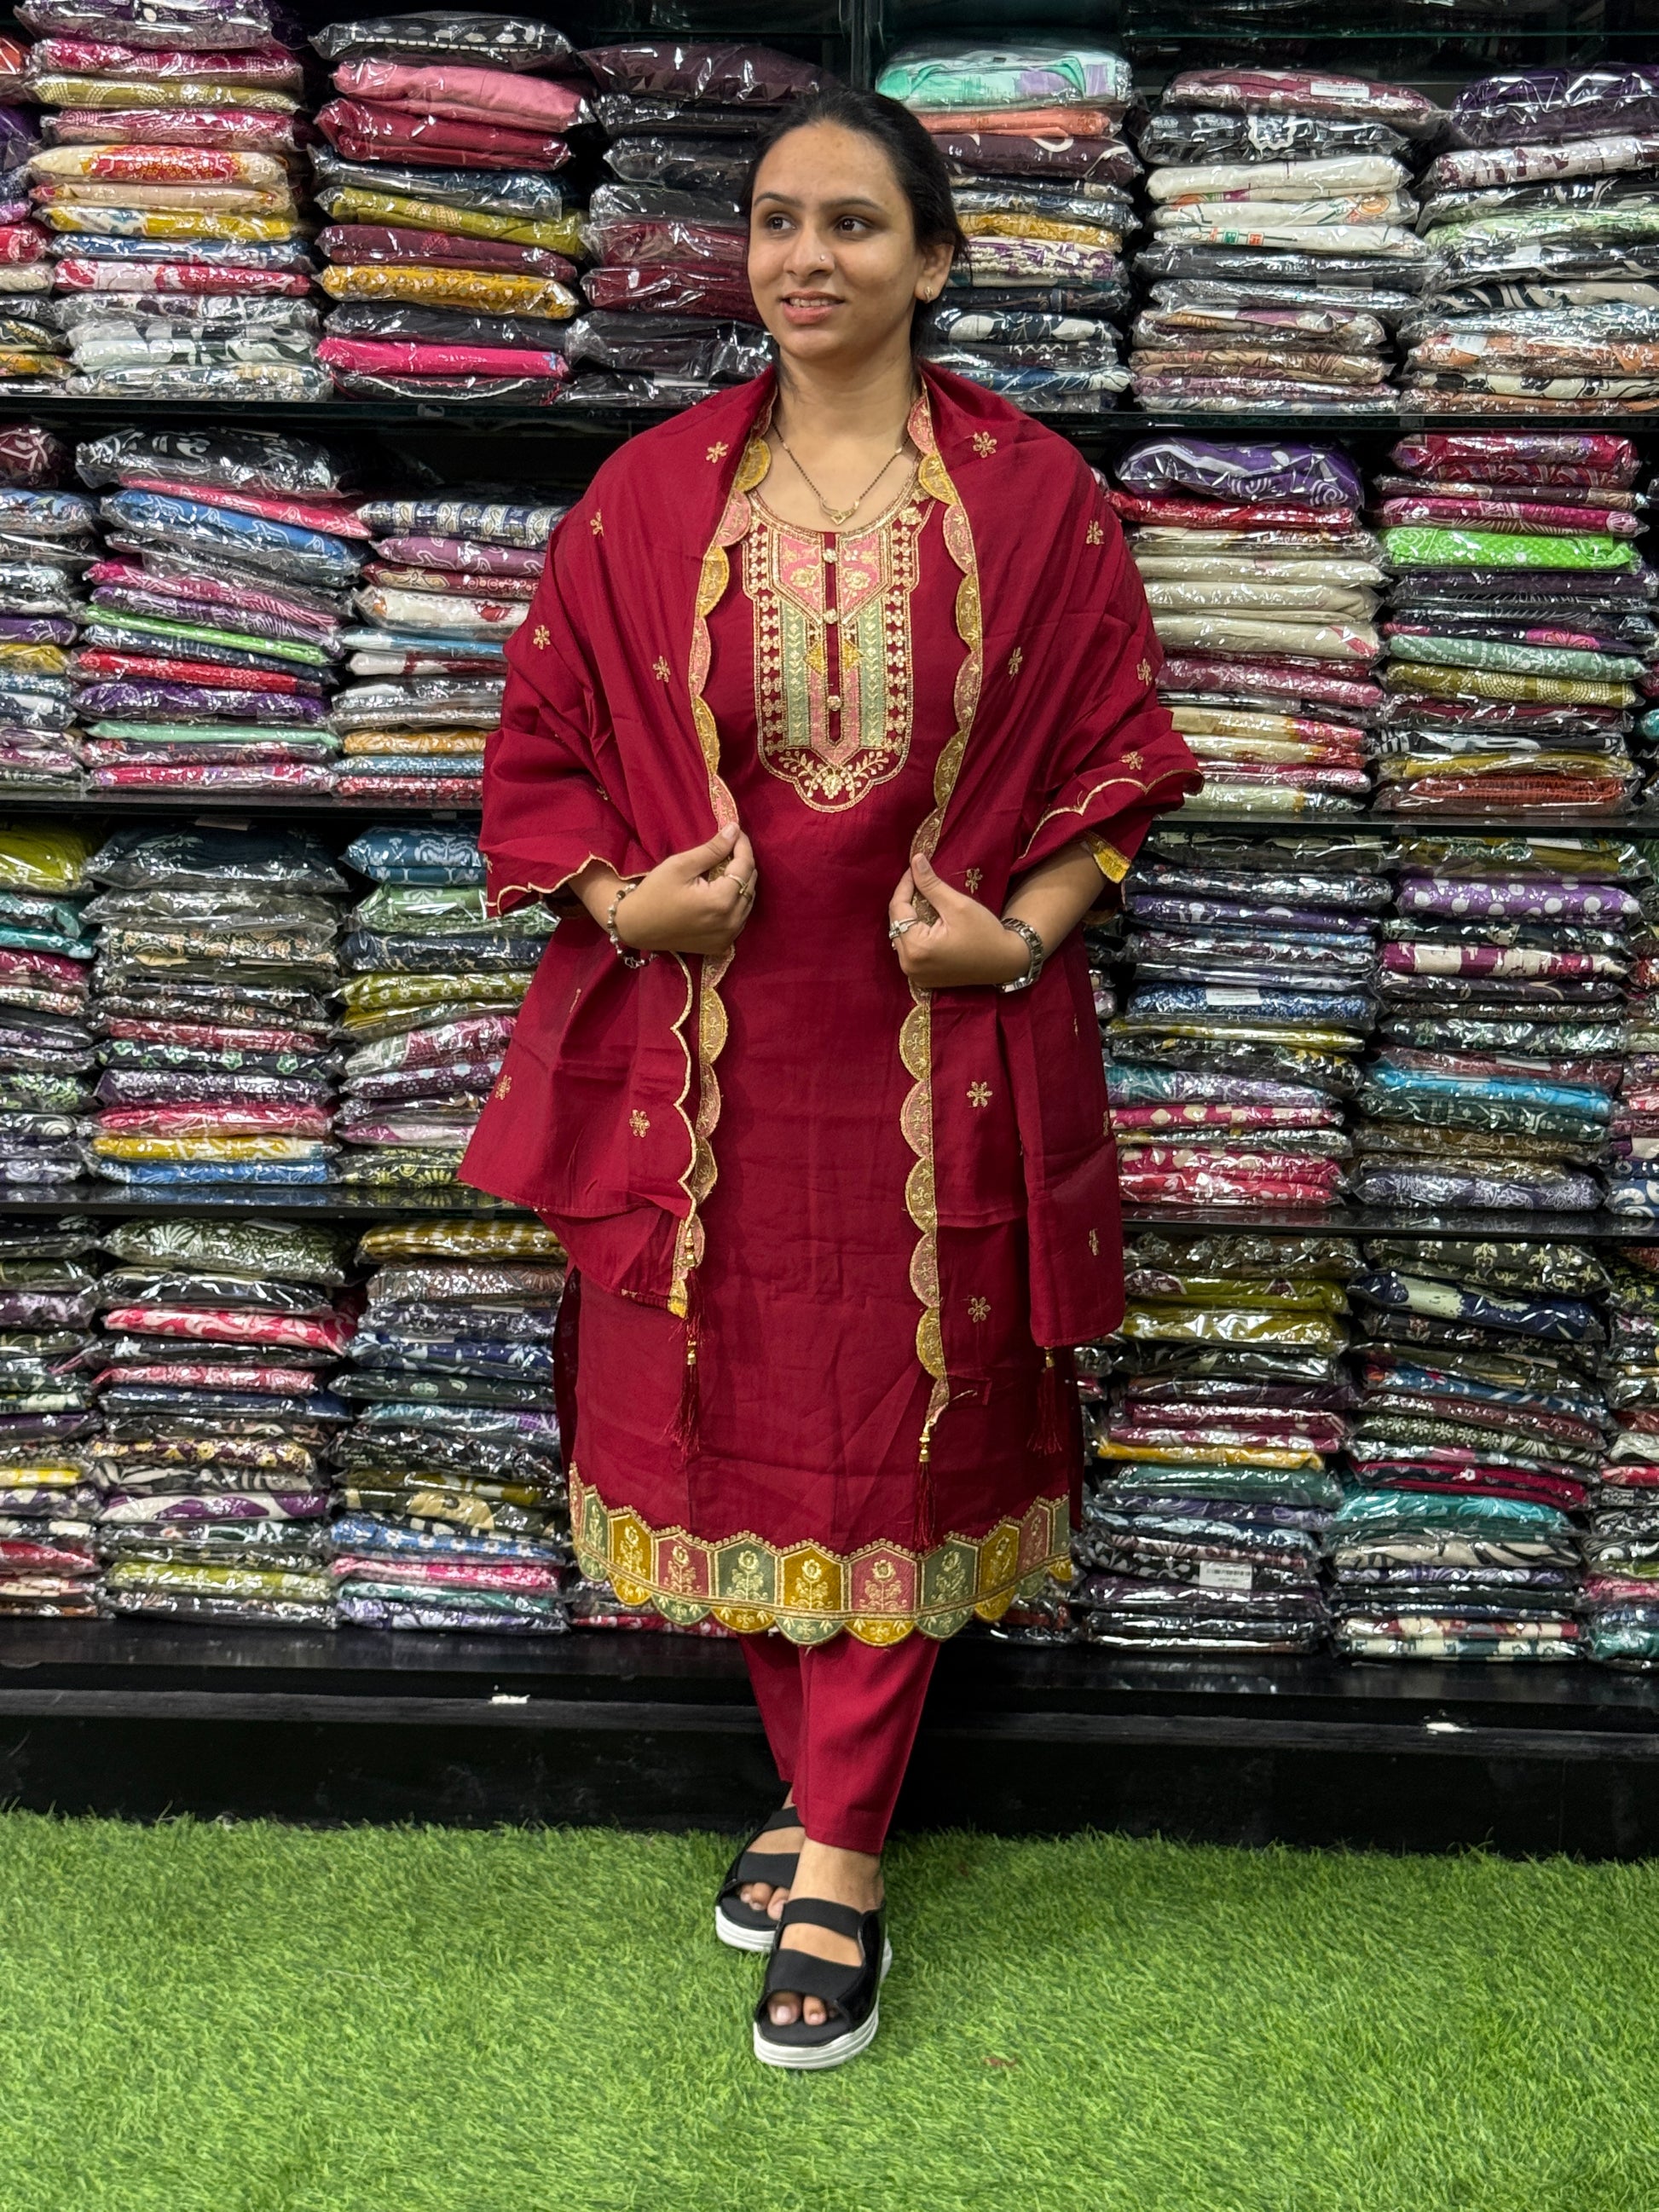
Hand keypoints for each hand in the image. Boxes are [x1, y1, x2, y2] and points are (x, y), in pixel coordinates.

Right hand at [611, 823, 758, 957]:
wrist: (636, 926)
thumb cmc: (654, 893)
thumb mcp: (681, 865)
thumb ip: (712, 849)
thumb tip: (734, 830)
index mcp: (721, 902)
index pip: (745, 867)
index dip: (742, 846)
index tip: (735, 831)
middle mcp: (731, 922)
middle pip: (750, 884)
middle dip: (742, 863)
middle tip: (727, 848)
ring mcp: (728, 937)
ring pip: (747, 901)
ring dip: (740, 883)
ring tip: (723, 869)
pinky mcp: (722, 945)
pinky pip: (739, 918)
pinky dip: (735, 902)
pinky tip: (719, 892)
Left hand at [887, 852, 1031, 988]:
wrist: (1004, 962)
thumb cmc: (985, 933)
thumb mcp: (957, 905)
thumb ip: (931, 884)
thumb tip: (915, 860)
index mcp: (916, 949)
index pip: (898, 910)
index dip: (905, 885)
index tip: (913, 867)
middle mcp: (909, 965)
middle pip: (896, 924)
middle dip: (906, 901)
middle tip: (919, 881)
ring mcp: (914, 974)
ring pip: (902, 936)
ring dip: (910, 917)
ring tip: (923, 898)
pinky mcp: (921, 978)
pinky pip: (910, 949)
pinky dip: (915, 933)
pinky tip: (927, 920)